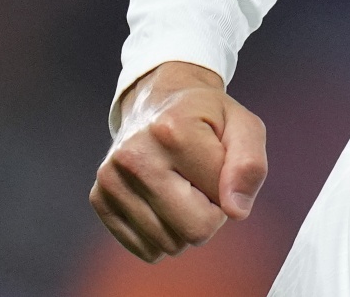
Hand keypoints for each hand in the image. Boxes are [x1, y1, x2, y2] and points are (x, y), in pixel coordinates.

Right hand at [90, 61, 267, 260]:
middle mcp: (135, 156)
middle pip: (194, 231)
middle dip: (210, 214)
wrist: (158, 101)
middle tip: (201, 181)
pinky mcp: (99, 199)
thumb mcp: (243, 126)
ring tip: (180, 187)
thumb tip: (236, 211)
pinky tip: (161, 199)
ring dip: (185, 224)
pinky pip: (145, 249)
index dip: (229, 192)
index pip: (222, 205)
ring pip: (169, 245)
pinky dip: (162, 233)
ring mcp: (111, 179)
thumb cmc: (205, 117)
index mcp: (173, 131)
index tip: (217, 167)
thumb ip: (250, 166)